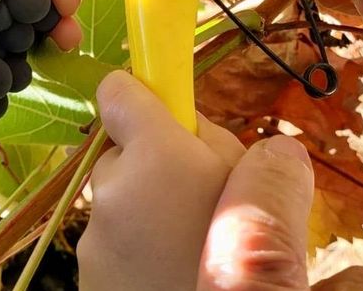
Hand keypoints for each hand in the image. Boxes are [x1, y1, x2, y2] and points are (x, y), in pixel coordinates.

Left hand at [79, 71, 362, 290]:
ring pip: (122, 201)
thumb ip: (243, 151)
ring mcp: (95, 240)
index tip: (161, 100)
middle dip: (159, 163)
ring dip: (149, 209)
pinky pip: (116, 243)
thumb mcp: (273, 192)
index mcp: (156, 154)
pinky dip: (139, 248)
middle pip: (128, 152)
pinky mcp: (90, 277)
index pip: (119, 91)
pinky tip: (175, 271)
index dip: (142, 92)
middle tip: (207, 196)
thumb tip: (211, 137)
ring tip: (197, 243)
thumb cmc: (249, 257)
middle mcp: (112, 190)